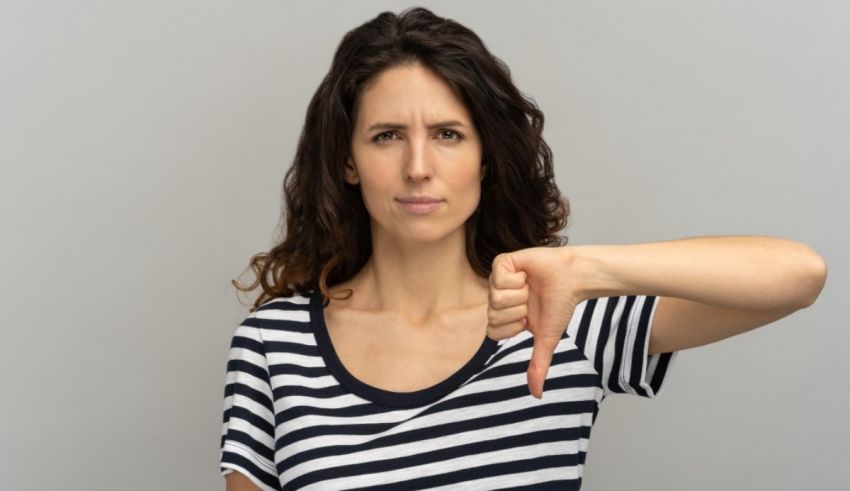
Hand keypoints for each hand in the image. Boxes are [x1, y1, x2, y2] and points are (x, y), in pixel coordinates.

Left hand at [486, 246, 583, 398]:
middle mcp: (498, 299)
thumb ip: (538, 366)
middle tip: (531, 301)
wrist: (573, 279)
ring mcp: (498, 281)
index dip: (512, 327)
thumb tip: (536, 395)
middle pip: (492, 315)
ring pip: (495, 297)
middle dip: (518, 310)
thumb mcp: (546, 340)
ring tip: (530, 287)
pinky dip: (517, 278)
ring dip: (519, 294)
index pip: (492, 331)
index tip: (528, 318)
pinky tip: (527, 275)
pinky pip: (498, 277)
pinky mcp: (502, 263)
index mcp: (505, 316)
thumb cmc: (560, 306)